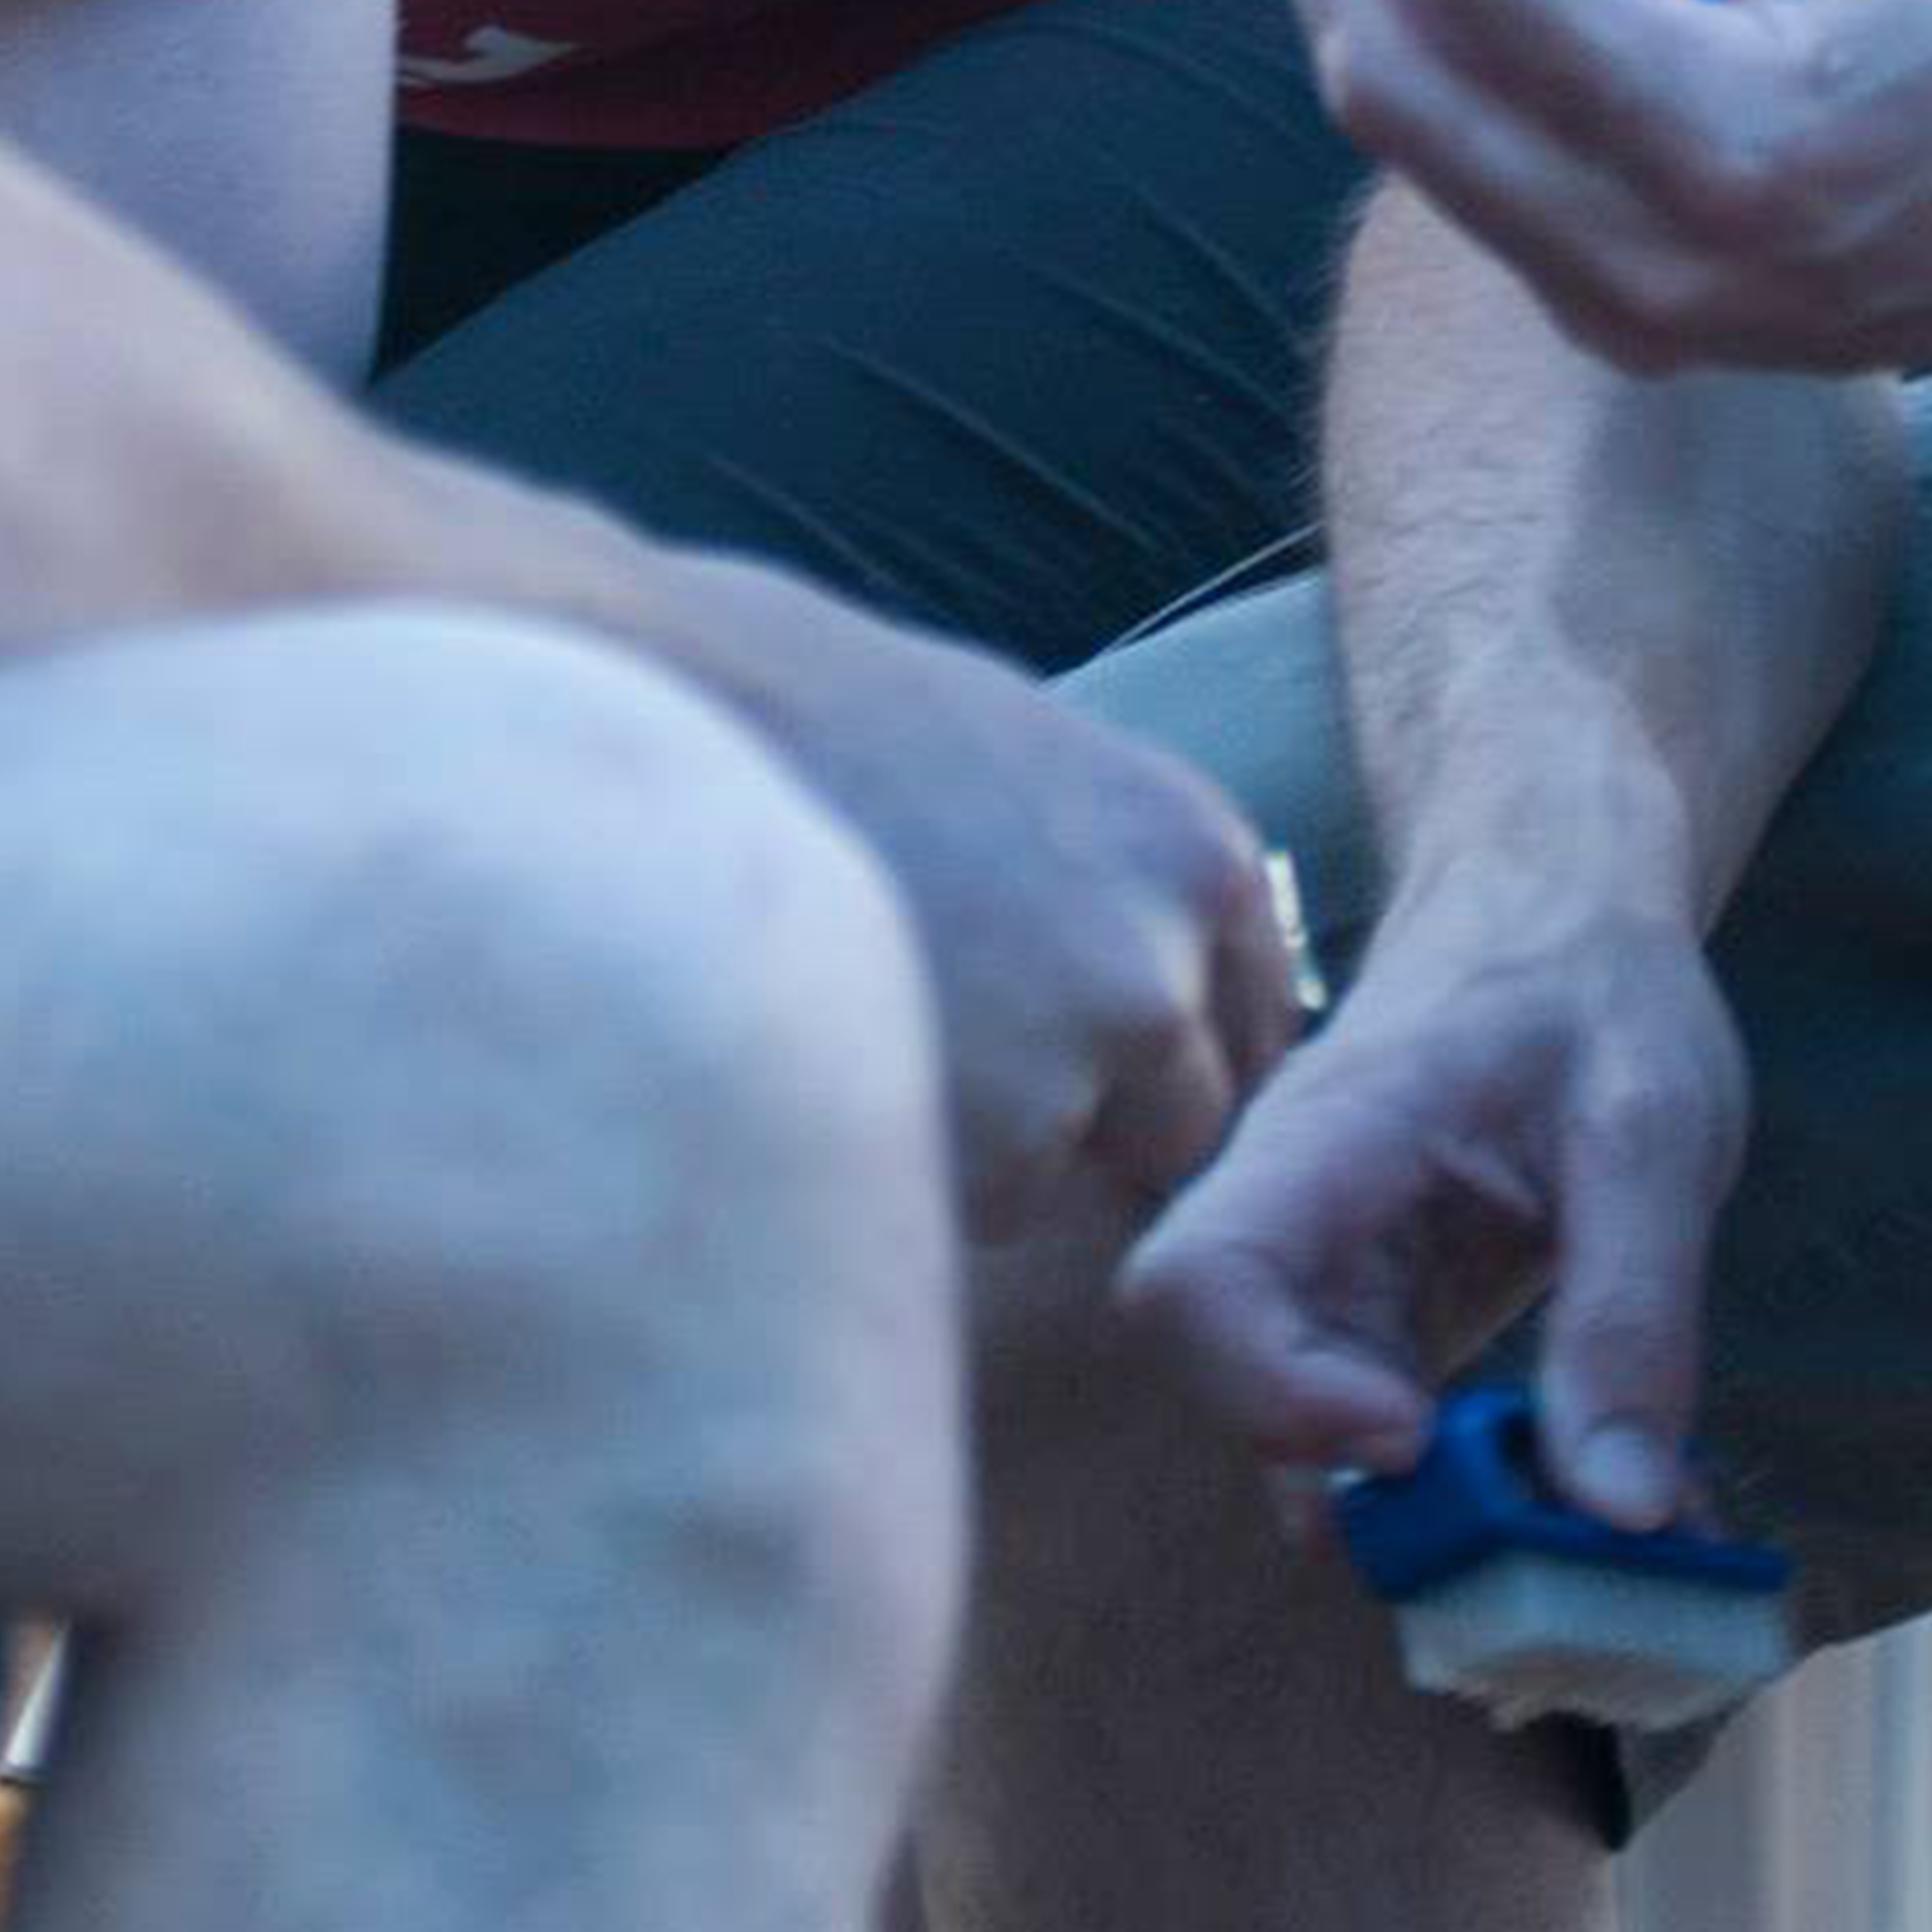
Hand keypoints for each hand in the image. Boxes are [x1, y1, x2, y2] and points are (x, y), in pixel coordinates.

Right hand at [631, 556, 1302, 1234]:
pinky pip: (967, 1206)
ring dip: (996, 1152)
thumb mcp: (1032, 765)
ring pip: (1068, 1177)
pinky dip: (908, 1165)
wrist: (676, 724)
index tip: (1093, 1068)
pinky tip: (835, 1056)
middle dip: (1099, 1128)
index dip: (1170, 1064)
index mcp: (1197, 856)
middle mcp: (1163, 962)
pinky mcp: (984, 1147)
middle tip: (966, 1064)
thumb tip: (1169, 998)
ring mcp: (1080, 1063)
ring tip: (876, 1028)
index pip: (1255, 1027)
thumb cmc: (834, 730)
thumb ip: (1122, 885)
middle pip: (1188, 1127)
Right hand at [1113, 882, 1754, 1526]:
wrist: (1562, 900)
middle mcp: (1295, 1213)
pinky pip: (1387, 1425)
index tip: (1413, 1432)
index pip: (1199, 1282)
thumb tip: (1616, 1514)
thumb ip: (1632, 1312)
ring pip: (1307, 1426)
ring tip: (1567, 1523)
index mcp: (1329, 1139)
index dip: (1270, 1392)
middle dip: (1355, 1481)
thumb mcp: (1653, 1126)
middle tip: (1505, 1514)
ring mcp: (1333, 1271)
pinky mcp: (1385, 1311)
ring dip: (1425, 1506)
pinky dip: (1473, 1482)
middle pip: (1227, 1378)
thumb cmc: (1593, 979)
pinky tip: (1577, 1489)